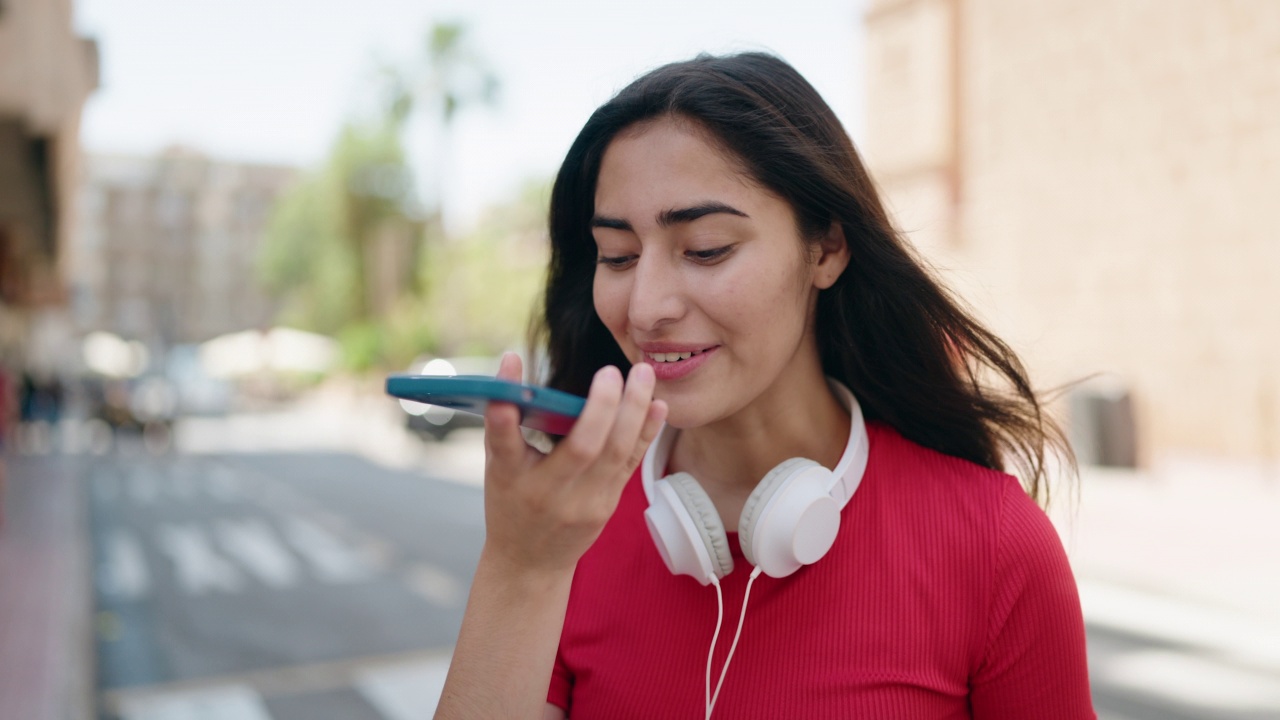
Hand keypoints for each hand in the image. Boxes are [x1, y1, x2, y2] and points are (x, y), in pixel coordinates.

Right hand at [481, 352, 666, 574]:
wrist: (531, 562)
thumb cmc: (510, 504)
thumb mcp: (497, 466)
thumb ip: (505, 420)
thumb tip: (513, 359)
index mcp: (509, 479)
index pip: (504, 442)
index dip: (507, 408)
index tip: (513, 360)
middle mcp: (548, 493)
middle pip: (582, 448)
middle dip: (601, 406)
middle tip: (610, 370)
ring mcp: (584, 502)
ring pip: (615, 453)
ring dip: (634, 410)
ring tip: (643, 373)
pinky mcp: (608, 504)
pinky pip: (630, 463)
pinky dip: (646, 432)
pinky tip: (658, 405)